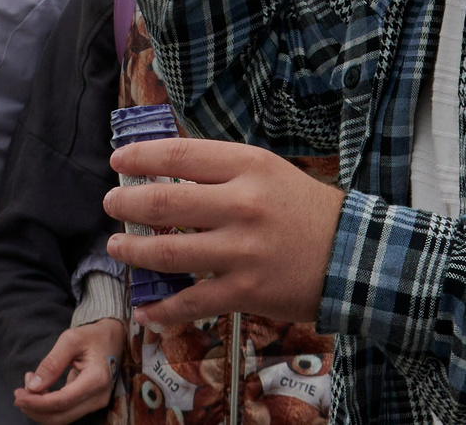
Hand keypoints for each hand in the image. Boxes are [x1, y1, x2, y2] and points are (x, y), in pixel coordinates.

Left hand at [14, 317, 125, 423]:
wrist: (113, 339)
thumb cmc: (92, 336)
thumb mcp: (71, 340)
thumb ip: (52, 363)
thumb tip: (33, 387)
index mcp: (96, 379)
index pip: (62, 401)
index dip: (38, 402)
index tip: (18, 395)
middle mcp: (98, 397)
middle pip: (61, 416)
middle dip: (35, 408)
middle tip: (18, 392)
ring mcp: (96, 403)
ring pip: (61, 418)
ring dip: (40, 408)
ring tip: (28, 386)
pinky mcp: (90, 404)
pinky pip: (65, 412)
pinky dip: (48, 406)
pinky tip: (39, 389)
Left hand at [103, 137, 345, 328]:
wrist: (354, 256)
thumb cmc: (306, 209)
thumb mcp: (268, 172)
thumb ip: (222, 170)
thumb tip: (167, 170)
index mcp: (248, 167)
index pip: (179, 155)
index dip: (140, 156)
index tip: (119, 159)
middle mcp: (242, 205)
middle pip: (165, 202)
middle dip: (126, 202)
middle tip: (111, 203)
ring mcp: (242, 251)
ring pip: (169, 252)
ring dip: (133, 250)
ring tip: (116, 245)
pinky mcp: (246, 291)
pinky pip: (192, 302)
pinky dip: (162, 309)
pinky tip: (145, 310)